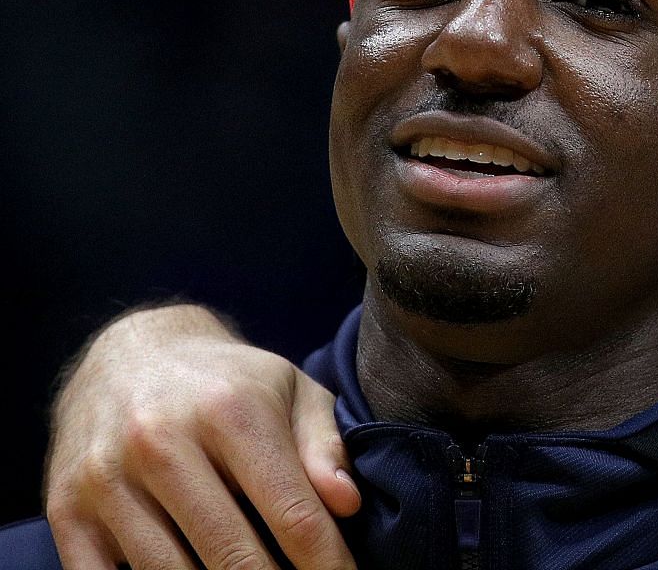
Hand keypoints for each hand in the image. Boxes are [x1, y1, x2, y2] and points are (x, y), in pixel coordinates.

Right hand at [44, 304, 359, 569]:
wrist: (129, 353)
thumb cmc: (228, 382)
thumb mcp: (290, 391)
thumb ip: (323, 446)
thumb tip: (346, 503)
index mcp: (230, 411)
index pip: (291, 514)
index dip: (324, 563)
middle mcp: (161, 443)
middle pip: (230, 556)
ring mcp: (107, 480)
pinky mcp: (66, 510)